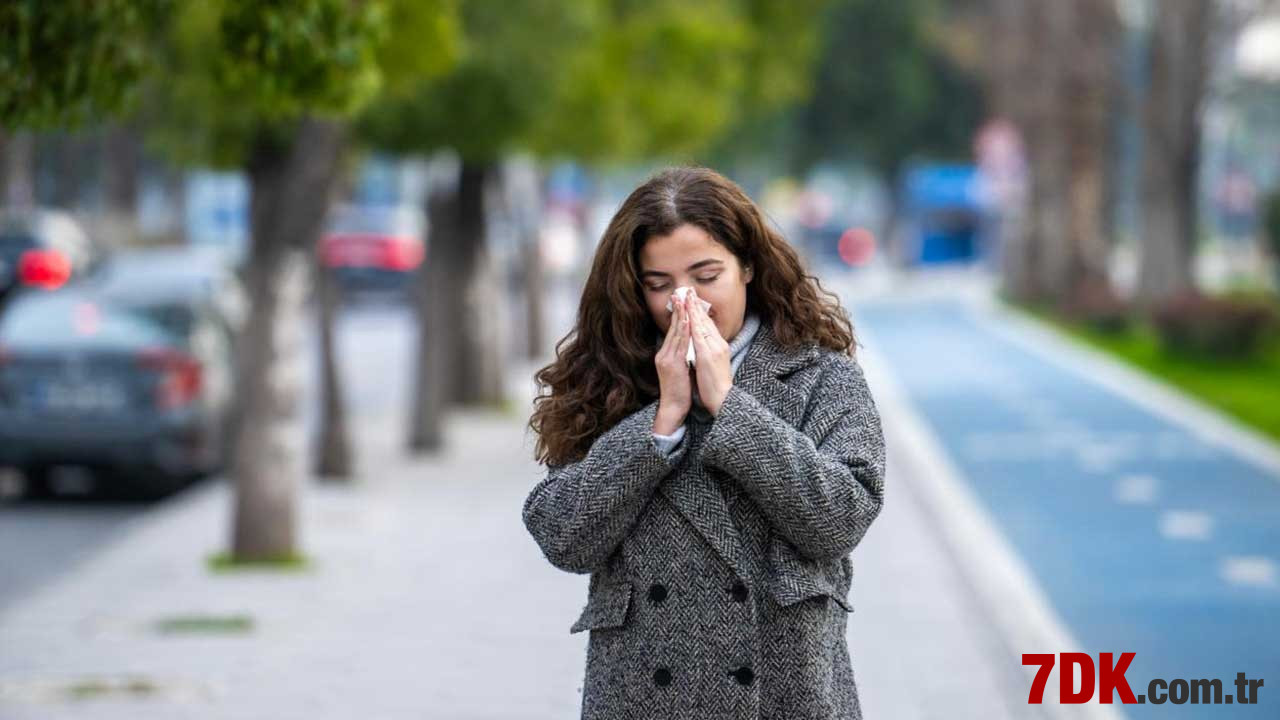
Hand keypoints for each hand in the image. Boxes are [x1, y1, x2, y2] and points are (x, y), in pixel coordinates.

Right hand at [653, 292, 692, 433]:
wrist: (673, 406)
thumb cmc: (680, 390)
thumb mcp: (680, 368)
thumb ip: (683, 355)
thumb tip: (690, 344)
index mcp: (667, 353)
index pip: (674, 330)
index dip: (678, 314)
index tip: (683, 299)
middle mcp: (664, 353)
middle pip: (672, 327)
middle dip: (678, 309)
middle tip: (681, 292)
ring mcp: (667, 358)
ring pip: (675, 333)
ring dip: (680, 316)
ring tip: (684, 301)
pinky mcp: (671, 364)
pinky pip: (679, 344)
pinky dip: (683, 331)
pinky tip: (687, 321)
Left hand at [686, 288, 732, 414]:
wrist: (724, 398)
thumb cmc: (717, 386)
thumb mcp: (713, 365)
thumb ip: (707, 353)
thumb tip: (700, 346)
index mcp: (719, 346)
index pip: (708, 324)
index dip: (700, 311)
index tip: (693, 299)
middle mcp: (718, 344)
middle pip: (706, 320)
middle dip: (696, 305)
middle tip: (688, 290)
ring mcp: (714, 348)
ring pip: (702, 324)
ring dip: (694, 309)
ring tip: (686, 296)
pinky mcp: (708, 355)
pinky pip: (699, 336)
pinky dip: (694, 324)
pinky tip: (688, 315)